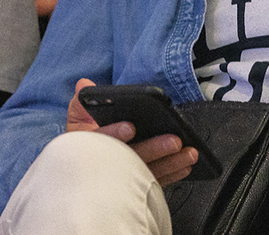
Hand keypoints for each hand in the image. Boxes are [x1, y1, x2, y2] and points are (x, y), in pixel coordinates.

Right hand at [66, 78, 199, 185]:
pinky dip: (172, 174)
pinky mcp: (136, 184)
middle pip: (130, 158)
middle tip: (175, 140)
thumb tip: (84, 84)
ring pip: (147, 171)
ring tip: (189, 153)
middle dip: (154, 149)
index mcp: (88, 145)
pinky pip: (155, 181)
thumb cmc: (87, 138)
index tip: (131, 127)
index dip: (115, 133)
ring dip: (170, 163)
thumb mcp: (79, 118)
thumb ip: (83, 102)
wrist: (85, 167)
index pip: (100, 140)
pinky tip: (186, 166)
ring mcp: (122, 177)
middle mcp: (105, 164)